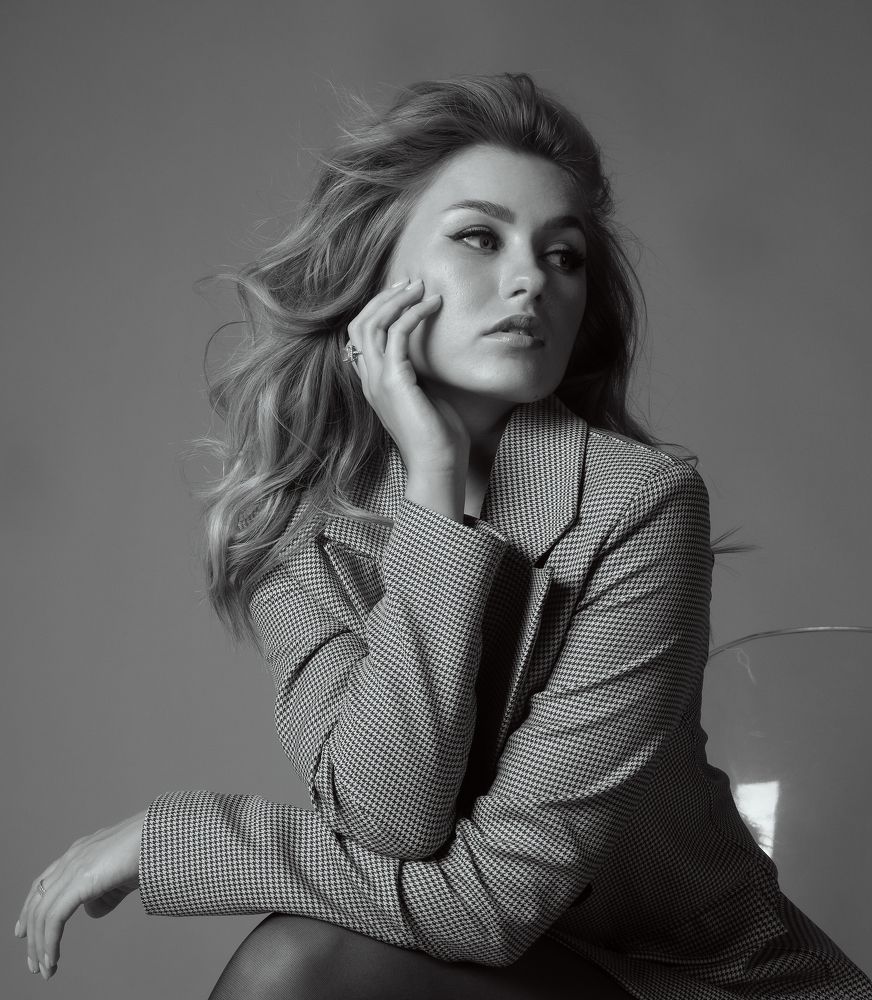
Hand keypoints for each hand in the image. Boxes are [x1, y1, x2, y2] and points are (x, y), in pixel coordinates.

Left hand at [14, 808, 146, 979]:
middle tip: (34, 962)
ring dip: (39, 945)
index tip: (23, 932)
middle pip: (37, 900)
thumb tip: (91, 911)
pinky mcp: (81, 880)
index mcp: (80, 851)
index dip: (29, 909)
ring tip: (44, 968)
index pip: (43, 883)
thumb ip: (105, 892)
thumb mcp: (123, 876)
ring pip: (42, 913)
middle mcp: (71, 857)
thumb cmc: (150, 851)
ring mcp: (74, 866)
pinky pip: (54, 917)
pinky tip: (53, 959)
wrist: (162, 834)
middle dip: (32, 935)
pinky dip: (49, 942)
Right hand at [346, 278, 470, 474]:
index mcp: (374, 384)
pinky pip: (396, 334)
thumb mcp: (426, 396)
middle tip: (410, 282)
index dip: (379, 310)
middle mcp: (369, 380)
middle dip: (384, 298)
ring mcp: (377, 381)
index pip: (360, 337)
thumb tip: (432, 350)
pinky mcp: (394, 381)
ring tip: (420, 286)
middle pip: (360, 324)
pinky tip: (434, 304)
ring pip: (371, 324)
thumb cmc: (439, 436)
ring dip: (396, 299)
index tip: (404, 294)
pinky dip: (414, 313)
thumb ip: (420, 373)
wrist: (438, 465)